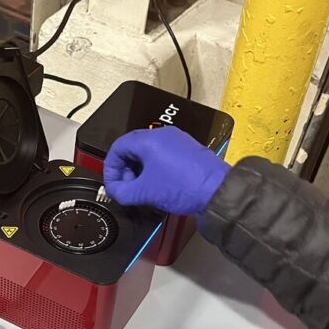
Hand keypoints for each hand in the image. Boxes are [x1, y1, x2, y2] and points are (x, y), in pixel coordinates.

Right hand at [104, 127, 228, 214]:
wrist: (217, 191)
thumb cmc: (187, 186)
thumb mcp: (144, 193)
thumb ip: (122, 192)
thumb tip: (116, 191)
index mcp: (149, 140)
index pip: (118, 147)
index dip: (111, 168)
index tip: (113, 183)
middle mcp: (163, 136)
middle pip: (132, 148)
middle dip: (125, 170)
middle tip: (126, 186)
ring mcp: (177, 141)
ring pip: (148, 152)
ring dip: (140, 170)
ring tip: (142, 188)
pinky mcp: (187, 151)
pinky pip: (163, 156)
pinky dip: (155, 169)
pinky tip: (158, 186)